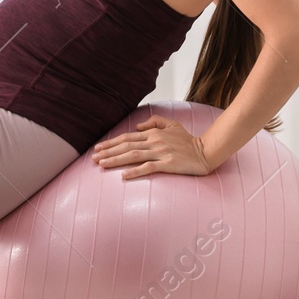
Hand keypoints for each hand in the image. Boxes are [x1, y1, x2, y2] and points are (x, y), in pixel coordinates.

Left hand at [91, 115, 211, 178]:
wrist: (205, 152)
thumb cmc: (188, 140)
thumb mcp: (172, 125)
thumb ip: (154, 122)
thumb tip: (138, 125)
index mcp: (153, 133)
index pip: (127, 137)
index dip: (111, 143)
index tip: (98, 148)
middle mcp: (154, 141)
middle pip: (126, 146)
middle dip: (108, 152)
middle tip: (93, 158)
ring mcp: (161, 152)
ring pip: (133, 155)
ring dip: (116, 160)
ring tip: (102, 164)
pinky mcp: (168, 164)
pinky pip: (148, 167)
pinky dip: (135, 171)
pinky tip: (123, 176)